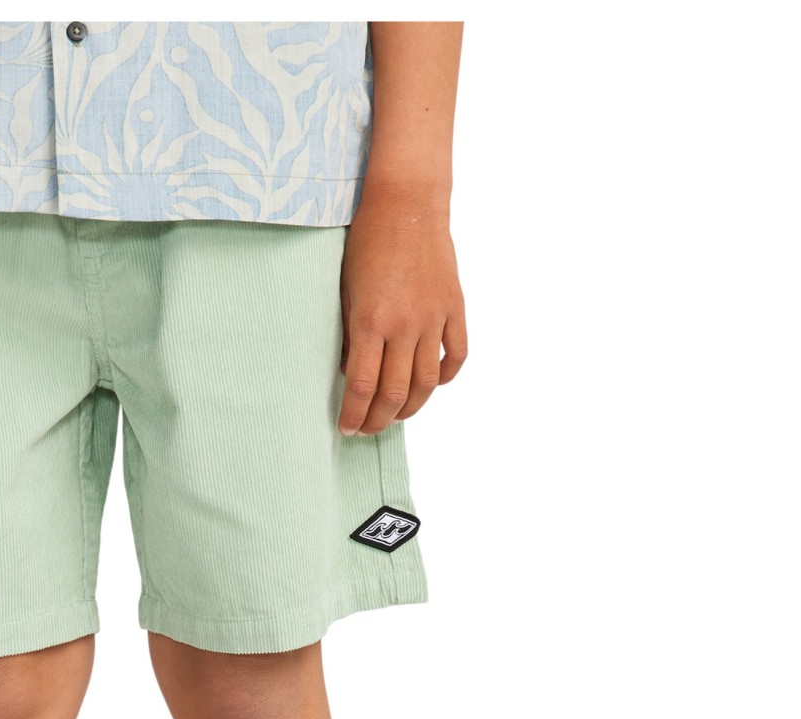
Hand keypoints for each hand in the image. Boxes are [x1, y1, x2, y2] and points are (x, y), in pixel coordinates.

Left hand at [338, 192, 466, 436]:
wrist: (407, 204)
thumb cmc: (367, 245)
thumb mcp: (347, 293)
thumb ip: (352, 337)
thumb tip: (354, 375)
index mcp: (371, 322)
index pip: (362, 388)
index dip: (355, 415)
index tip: (347, 428)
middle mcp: (405, 325)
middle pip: (395, 394)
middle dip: (379, 421)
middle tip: (368, 429)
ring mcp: (433, 317)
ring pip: (426, 382)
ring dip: (410, 407)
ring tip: (395, 415)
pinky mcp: (455, 307)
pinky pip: (456, 355)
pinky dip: (446, 377)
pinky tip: (431, 384)